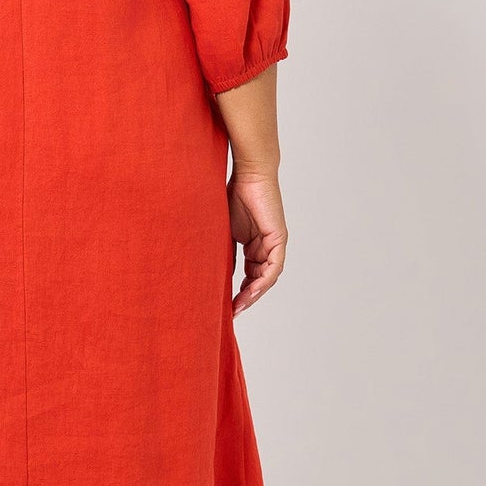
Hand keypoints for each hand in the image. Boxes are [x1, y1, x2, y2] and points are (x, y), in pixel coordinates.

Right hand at [228, 170, 286, 313]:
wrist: (249, 174)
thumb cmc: (233, 193)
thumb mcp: (222, 228)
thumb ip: (221, 248)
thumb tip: (207, 270)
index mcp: (253, 244)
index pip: (249, 274)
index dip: (239, 291)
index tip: (227, 306)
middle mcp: (265, 246)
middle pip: (258, 279)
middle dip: (246, 297)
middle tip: (232, 311)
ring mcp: (274, 243)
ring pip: (267, 277)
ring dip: (254, 293)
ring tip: (240, 305)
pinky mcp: (279, 239)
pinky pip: (274, 267)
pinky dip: (263, 281)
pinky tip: (251, 291)